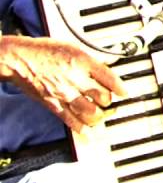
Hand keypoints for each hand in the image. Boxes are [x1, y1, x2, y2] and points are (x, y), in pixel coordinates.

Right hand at [0, 36, 126, 131]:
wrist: (19, 58)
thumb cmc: (45, 50)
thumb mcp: (74, 47)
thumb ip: (92, 59)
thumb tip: (109, 64)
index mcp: (82, 62)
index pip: (109, 78)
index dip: (120, 87)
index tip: (124, 93)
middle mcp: (75, 79)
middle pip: (102, 97)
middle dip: (109, 101)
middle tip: (109, 102)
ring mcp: (63, 93)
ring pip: (90, 112)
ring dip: (99, 116)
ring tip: (100, 114)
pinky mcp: (52, 104)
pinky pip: (70, 120)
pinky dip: (81, 129)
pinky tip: (89, 135)